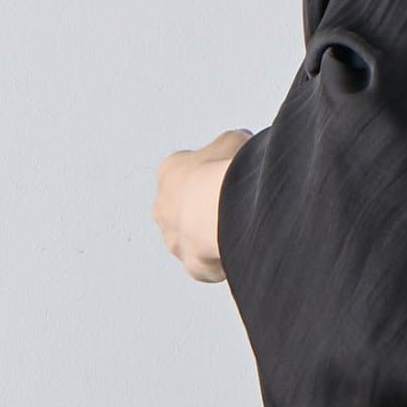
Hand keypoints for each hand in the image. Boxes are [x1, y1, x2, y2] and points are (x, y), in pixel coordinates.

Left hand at [152, 128, 253, 282]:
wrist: (219, 207)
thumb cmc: (222, 171)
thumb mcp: (234, 141)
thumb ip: (234, 142)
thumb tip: (242, 141)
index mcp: (169, 172)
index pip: (187, 172)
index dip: (212, 174)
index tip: (231, 176)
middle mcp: (164, 206)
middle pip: (185, 208)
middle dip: (206, 208)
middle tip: (235, 206)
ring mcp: (174, 239)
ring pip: (193, 240)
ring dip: (211, 237)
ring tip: (239, 231)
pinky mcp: (191, 264)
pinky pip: (208, 266)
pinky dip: (222, 263)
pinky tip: (240, 253)